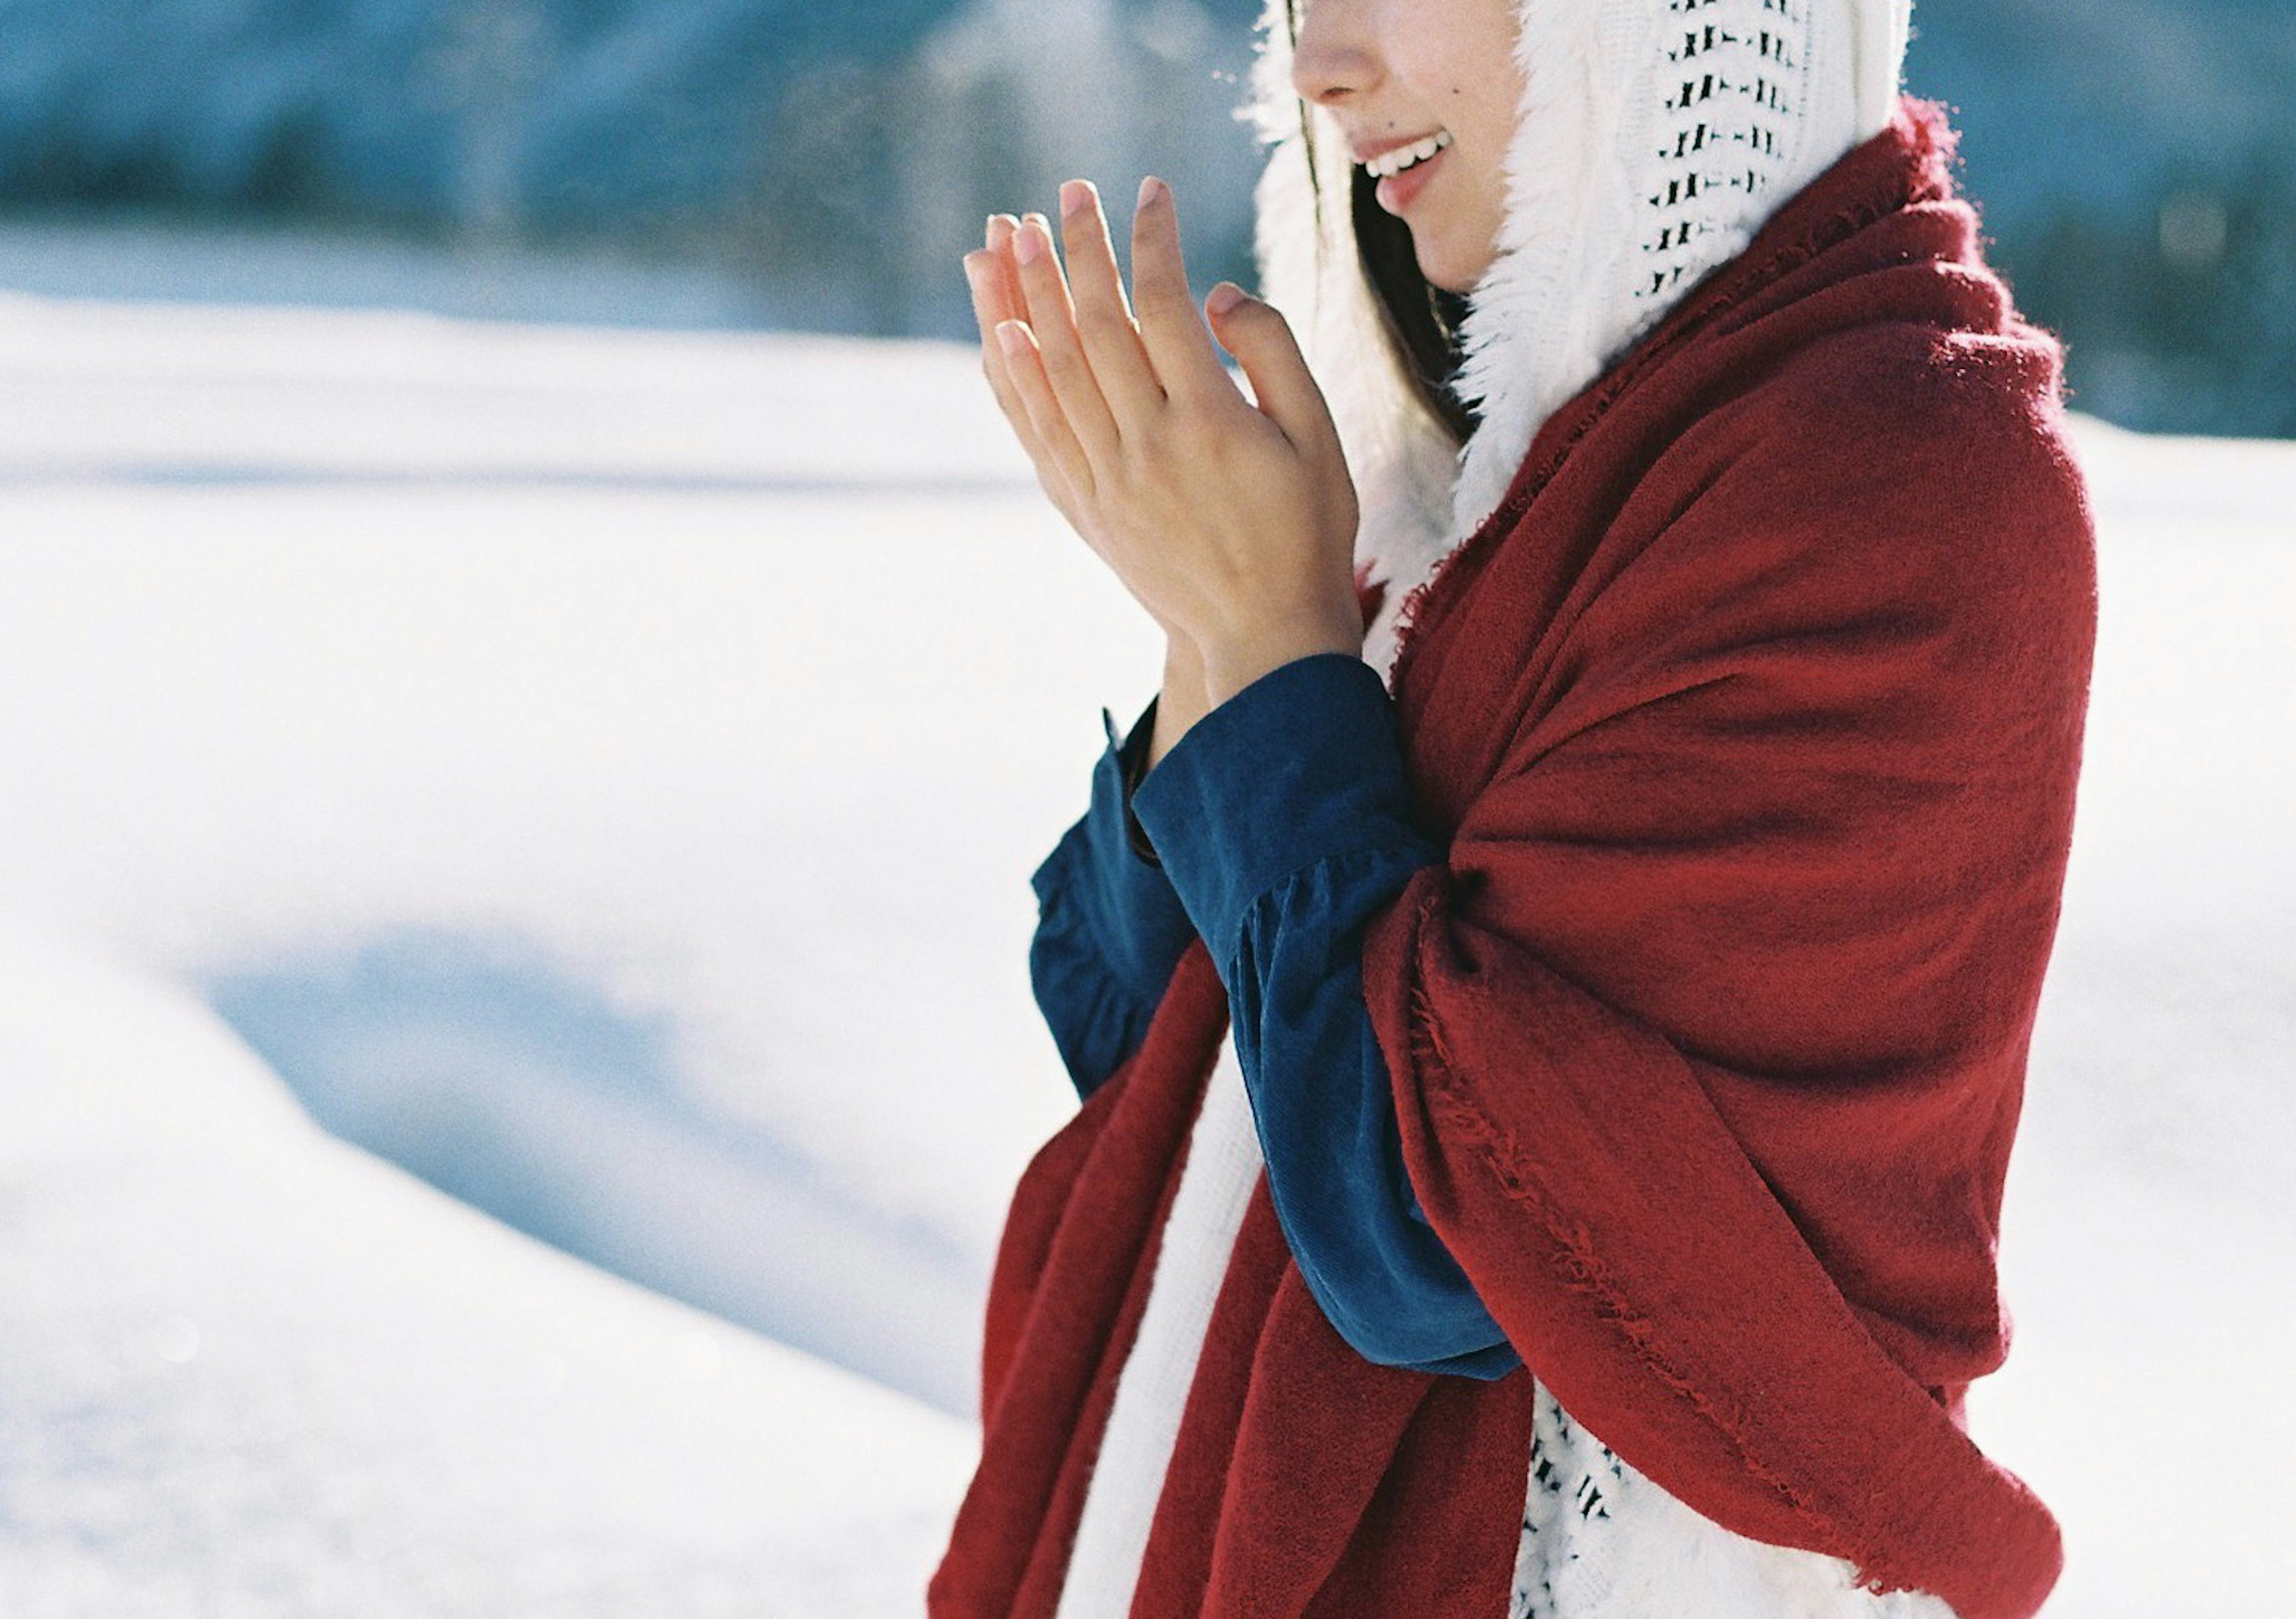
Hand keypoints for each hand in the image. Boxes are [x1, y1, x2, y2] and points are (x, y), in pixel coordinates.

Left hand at [962, 177, 1362, 705]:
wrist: (1263, 637)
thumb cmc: (1307, 532)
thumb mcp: (1320, 438)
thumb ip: (1274, 354)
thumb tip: (1214, 293)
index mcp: (1211, 421)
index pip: (1164, 303)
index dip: (1152, 238)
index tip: (1149, 188)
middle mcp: (1147, 445)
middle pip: (1094, 324)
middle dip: (1076, 248)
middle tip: (1064, 190)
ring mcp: (1107, 479)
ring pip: (1049, 370)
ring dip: (1021, 295)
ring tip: (1003, 235)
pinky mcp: (1084, 508)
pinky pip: (1035, 428)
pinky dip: (1012, 376)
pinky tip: (998, 329)